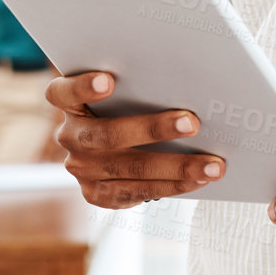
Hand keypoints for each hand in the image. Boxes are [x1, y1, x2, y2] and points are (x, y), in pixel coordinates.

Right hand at [46, 71, 226, 208]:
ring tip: (212, 164)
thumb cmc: (123, 102)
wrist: (107, 145)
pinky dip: (172, 185)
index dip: (83, 86)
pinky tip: (199, 179)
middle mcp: (69, 136)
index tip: (109, 80)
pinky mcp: (96, 194)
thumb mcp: (121, 88)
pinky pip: (137, 192)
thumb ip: (136, 83)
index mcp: (67, 102)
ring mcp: (81, 169)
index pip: (63, 92)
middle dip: (154, 129)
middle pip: (107, 135)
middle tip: (193, 122)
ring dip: (177, 167)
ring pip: (130, 169)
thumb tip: (186, 80)